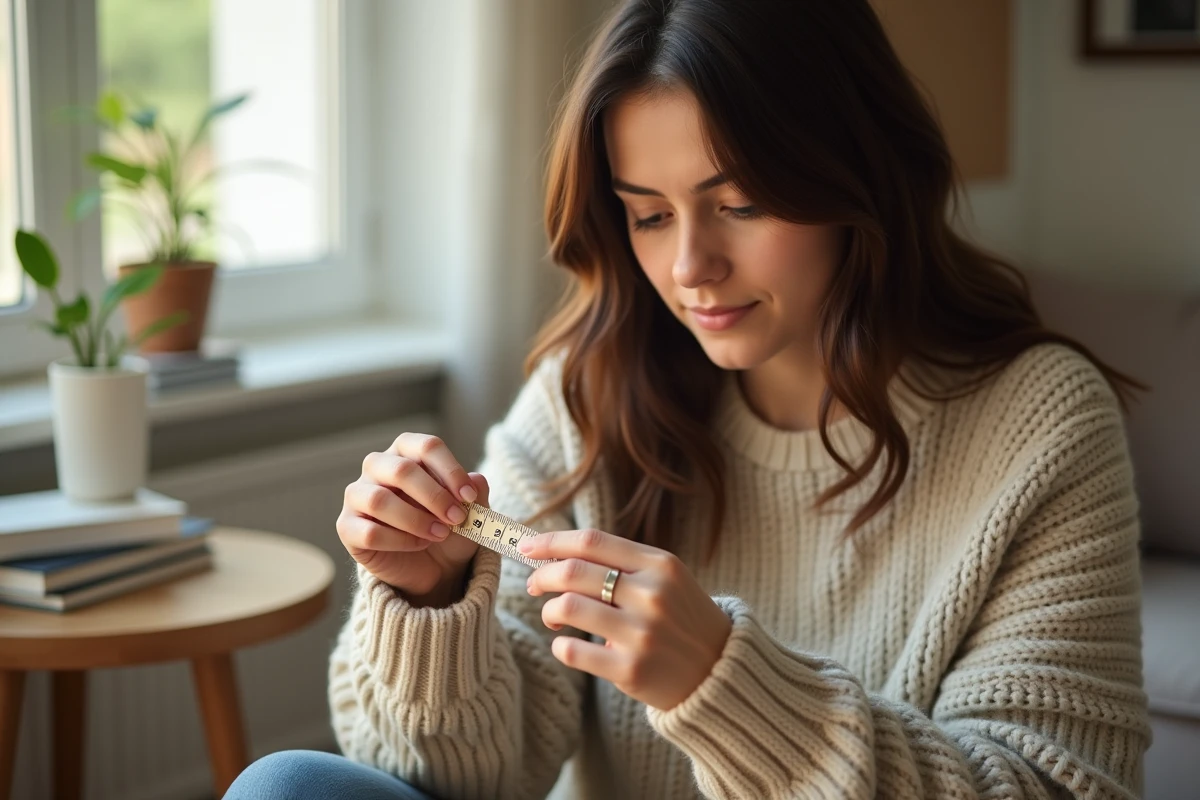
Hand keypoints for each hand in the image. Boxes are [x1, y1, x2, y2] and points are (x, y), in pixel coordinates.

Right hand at [337, 432, 485, 604]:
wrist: (434, 567)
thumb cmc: (448, 527)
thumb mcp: (471, 511)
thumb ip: (476, 492)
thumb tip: (477, 480)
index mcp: (406, 452)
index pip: (426, 447)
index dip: (451, 470)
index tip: (469, 497)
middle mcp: (377, 467)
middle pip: (401, 470)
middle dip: (434, 496)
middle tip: (458, 518)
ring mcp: (357, 496)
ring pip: (379, 500)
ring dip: (416, 519)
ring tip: (441, 533)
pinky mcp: (348, 527)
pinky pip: (368, 532)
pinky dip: (400, 541)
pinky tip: (419, 544)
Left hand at [521, 529, 732, 710]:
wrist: (718, 670)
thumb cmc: (680, 617)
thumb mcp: (666, 578)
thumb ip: (621, 563)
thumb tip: (556, 554)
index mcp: (660, 564)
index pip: (592, 542)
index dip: (552, 541)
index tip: (527, 547)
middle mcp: (652, 594)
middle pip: (573, 571)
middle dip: (542, 575)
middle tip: (534, 584)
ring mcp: (641, 633)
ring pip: (568, 607)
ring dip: (549, 610)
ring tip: (554, 617)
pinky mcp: (630, 670)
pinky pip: (572, 651)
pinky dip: (560, 646)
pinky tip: (566, 645)